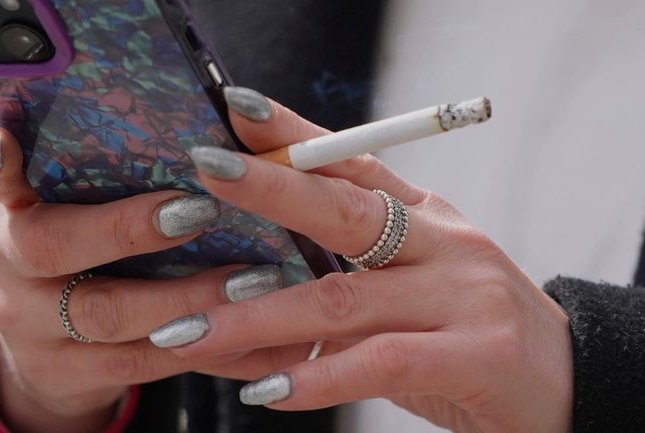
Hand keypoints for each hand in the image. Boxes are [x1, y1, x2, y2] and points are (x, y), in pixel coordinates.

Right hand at [0, 126, 329, 432]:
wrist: (53, 344)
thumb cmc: (89, 254)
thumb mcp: (84, 211)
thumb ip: (117, 177)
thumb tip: (219, 125)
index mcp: (18, 210)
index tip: (8, 142)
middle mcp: (13, 265)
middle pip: (51, 246)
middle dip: (128, 228)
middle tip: (199, 210)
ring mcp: (34, 327)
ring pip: (105, 315)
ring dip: (184, 297)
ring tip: (252, 280)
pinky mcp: (68, 375)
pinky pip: (140, 363)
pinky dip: (201, 347)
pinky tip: (251, 334)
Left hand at [149, 88, 573, 432]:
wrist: (565, 384)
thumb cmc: (468, 330)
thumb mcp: (415, 284)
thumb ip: (348, 275)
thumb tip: (249, 278)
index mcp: (426, 215)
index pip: (354, 161)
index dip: (295, 134)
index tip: (236, 112)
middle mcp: (444, 242)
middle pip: (346, 208)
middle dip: (270, 189)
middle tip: (203, 173)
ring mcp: (463, 295)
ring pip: (344, 297)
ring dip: (258, 316)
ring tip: (190, 330)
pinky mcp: (475, 355)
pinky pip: (379, 362)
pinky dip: (317, 377)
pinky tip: (267, 390)